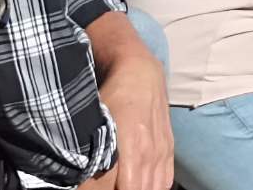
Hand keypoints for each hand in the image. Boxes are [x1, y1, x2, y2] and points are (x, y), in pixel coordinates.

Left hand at [98, 53, 173, 189]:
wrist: (141, 73)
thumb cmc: (114, 95)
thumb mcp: (98, 121)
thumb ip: (95, 151)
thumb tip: (83, 173)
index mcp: (131, 146)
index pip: (125, 187)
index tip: (96, 189)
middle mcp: (149, 151)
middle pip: (140, 189)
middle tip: (110, 187)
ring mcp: (161, 150)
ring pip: (155, 187)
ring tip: (127, 188)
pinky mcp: (169, 147)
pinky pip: (166, 178)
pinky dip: (156, 187)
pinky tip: (146, 186)